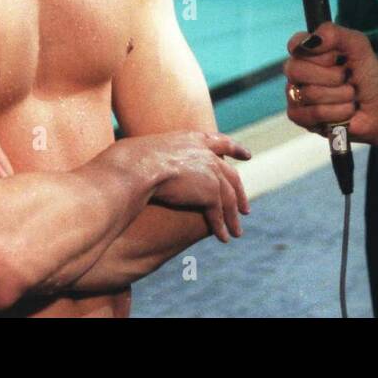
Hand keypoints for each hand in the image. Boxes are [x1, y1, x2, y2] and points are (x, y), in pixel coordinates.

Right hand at [127, 132, 251, 243]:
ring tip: (236, 232)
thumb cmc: (131, 159)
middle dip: (240, 193)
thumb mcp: (148, 150)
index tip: (247, 155)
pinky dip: (221, 226)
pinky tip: (223, 238)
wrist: (136, 168)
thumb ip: (156, 156)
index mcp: (193, 139)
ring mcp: (211, 172)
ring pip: (228, 198)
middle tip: (246, 208)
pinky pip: (219, 213)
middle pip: (231, 175)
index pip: (220, 142)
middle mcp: (207, 154)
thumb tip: (141, 164)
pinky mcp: (209, 192)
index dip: (235, 149)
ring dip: (232, 217)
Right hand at [282, 22, 377, 143]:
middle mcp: (297, 71)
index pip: (296, 45)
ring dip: (341, 95)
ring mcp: (295, 94)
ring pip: (310, 93)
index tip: (337, 58)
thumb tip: (312, 40)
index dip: (320, 53)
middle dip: (333, 76)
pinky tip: (345, 110)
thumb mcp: (358, 46)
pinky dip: (337, 112)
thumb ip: (335, 34)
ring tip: (350, 95)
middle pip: (297, 70)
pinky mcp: (299, 117)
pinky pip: (314, 113)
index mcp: (307, 50)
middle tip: (346, 78)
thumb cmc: (366, 74)